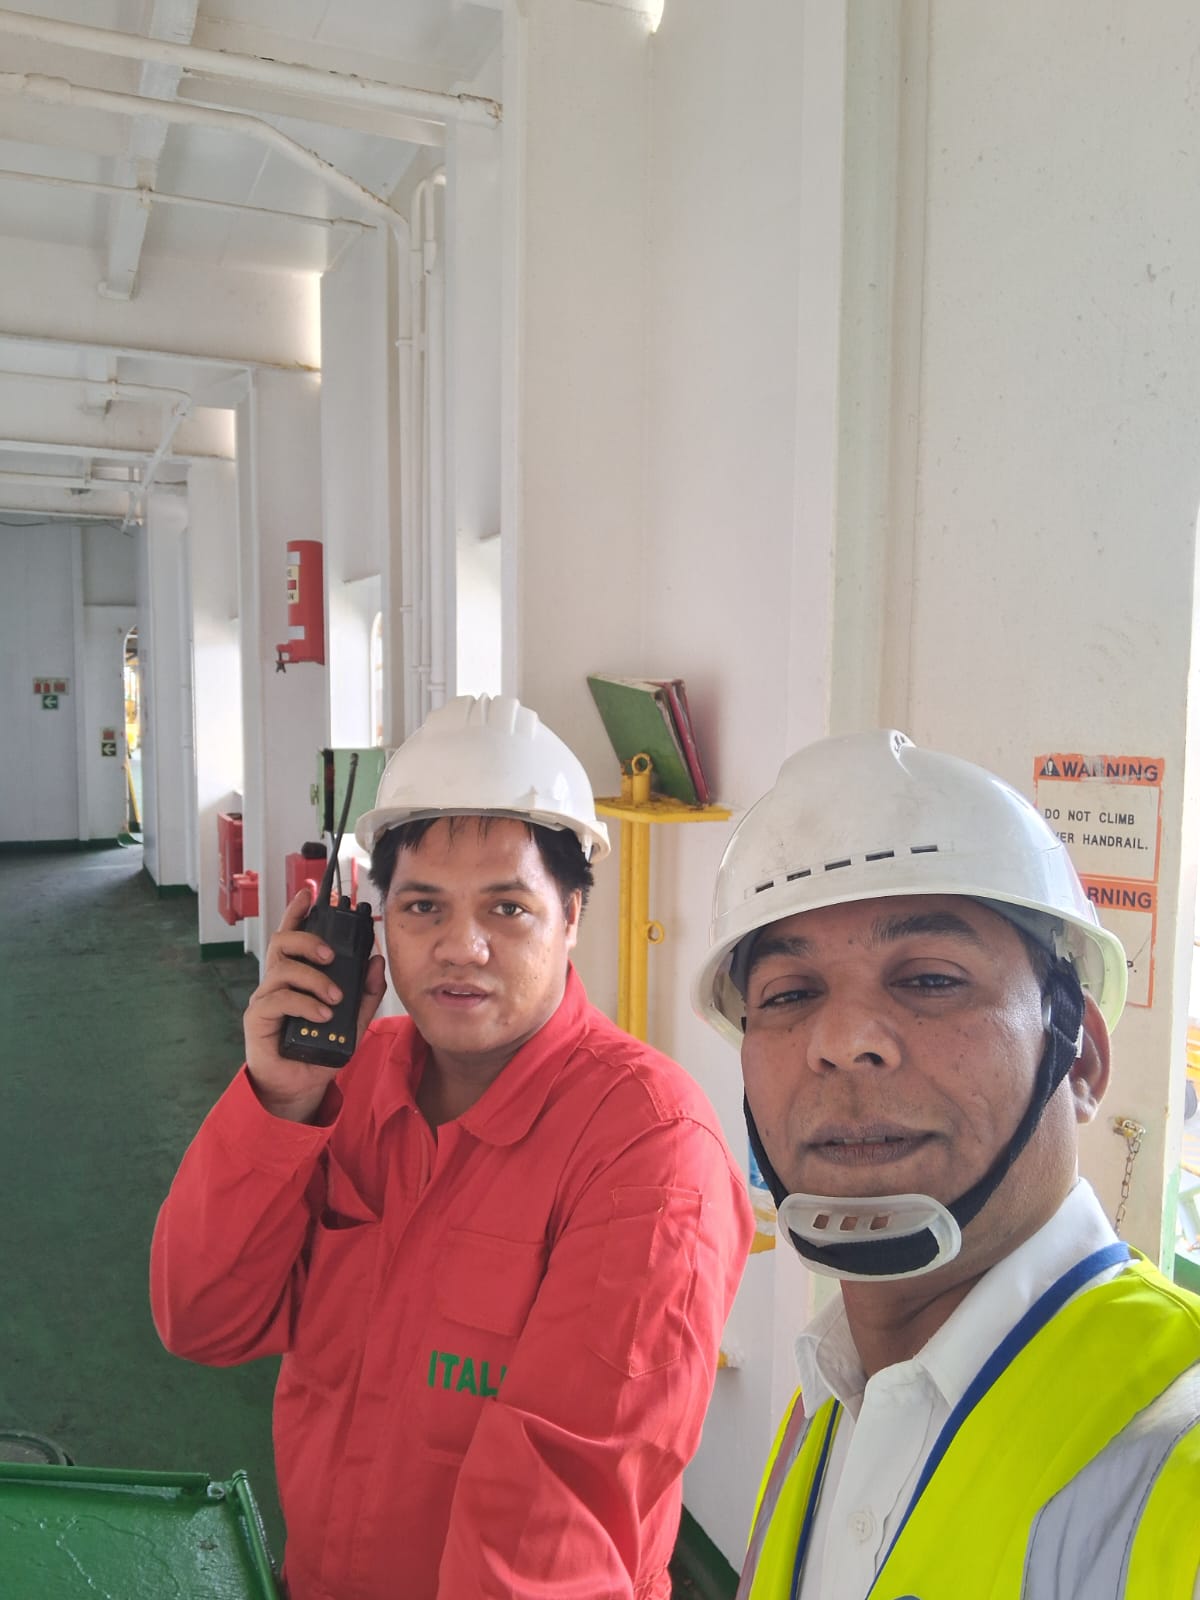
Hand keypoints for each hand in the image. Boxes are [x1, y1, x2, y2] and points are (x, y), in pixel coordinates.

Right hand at [243, 888, 387, 1122]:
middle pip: (283, 943)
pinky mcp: (258, 1019)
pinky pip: (278, 999)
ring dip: (314, 978)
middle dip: (309, 940)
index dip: (298, 912)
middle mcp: (278, 982)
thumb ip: (366, 993)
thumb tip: (375, 961)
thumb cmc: (321, 1049)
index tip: (309, 893)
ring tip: (335, 997)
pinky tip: (322, 1014)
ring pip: (283, 969)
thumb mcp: (353, 1021)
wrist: (300, 1088)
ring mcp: (266, 999)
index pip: (294, 935)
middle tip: (333, 955)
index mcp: (297, 976)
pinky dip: (305, 1003)